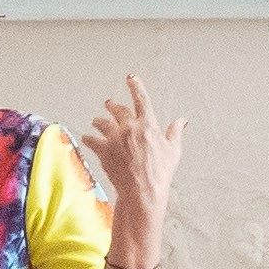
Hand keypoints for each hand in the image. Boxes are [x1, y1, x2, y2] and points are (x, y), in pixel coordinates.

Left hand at [80, 74, 182, 252]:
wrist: (142, 191)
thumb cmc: (160, 173)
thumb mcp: (173, 151)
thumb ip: (174, 132)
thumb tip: (182, 120)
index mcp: (148, 125)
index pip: (141, 100)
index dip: (136, 86)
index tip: (130, 77)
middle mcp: (130, 128)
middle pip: (118, 109)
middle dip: (112, 104)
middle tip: (109, 102)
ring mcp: (115, 138)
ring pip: (102, 123)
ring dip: (99, 121)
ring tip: (96, 121)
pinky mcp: (103, 150)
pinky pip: (91, 140)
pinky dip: (89, 138)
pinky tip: (86, 138)